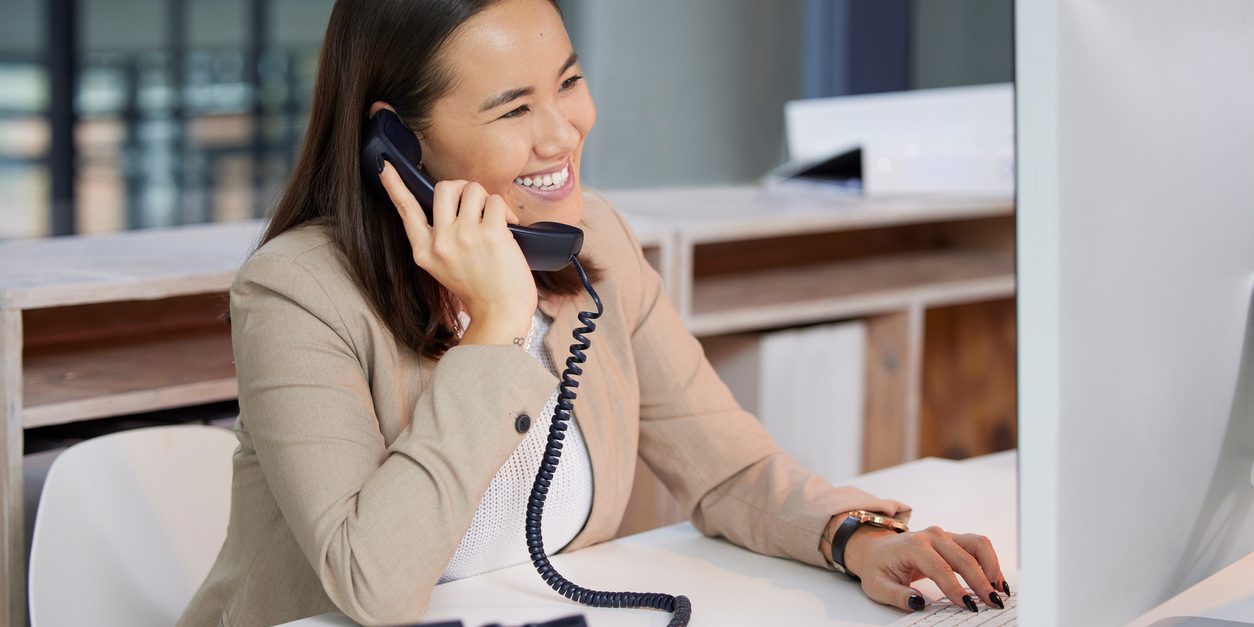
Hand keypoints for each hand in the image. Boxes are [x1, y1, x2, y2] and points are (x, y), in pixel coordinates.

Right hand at [379, 163, 534, 344]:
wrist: (500, 314)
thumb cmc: (480, 290)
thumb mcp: (445, 267)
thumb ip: (441, 239)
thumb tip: (454, 205)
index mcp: (424, 251)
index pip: (405, 211)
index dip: (395, 186)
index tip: (385, 166)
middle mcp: (439, 242)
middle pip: (444, 187)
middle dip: (464, 189)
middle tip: (477, 206)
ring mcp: (463, 237)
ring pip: (472, 189)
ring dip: (487, 200)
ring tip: (496, 221)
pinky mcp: (489, 234)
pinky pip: (495, 201)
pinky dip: (505, 210)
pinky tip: (510, 227)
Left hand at [843, 522, 1007, 612]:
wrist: (874, 549)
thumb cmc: (877, 568)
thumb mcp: (877, 586)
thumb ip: (897, 595)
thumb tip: (918, 603)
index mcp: (913, 546)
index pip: (940, 568)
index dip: (956, 588)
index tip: (968, 605)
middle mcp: (932, 536)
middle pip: (964, 558)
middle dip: (981, 582)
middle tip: (993, 603)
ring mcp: (945, 536)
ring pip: (977, 545)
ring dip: (992, 567)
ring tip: (1000, 590)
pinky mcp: (953, 540)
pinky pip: (977, 547)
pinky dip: (990, 561)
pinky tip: (996, 580)